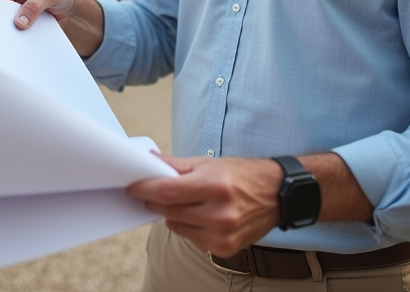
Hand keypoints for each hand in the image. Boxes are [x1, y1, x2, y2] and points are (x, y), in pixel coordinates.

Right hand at [0, 0, 104, 56]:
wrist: (71, 10)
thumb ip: (35, 6)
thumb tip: (19, 22)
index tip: (0, 21)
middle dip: (0, 18)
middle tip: (2, 32)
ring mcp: (15, 5)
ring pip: (2, 18)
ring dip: (6, 28)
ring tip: (10, 39)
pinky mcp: (18, 18)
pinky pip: (11, 27)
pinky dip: (13, 33)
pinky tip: (15, 41)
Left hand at [127, 155, 281, 256]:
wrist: (277, 195)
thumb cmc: (242, 175)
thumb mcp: (209, 163)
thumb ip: (176, 165)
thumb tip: (149, 161)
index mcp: (214, 187)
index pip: (167, 192)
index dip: (144, 189)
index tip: (132, 187)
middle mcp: (219, 214)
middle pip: (169, 211)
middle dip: (155, 201)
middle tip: (151, 192)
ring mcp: (222, 235)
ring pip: (176, 227)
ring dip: (172, 215)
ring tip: (186, 201)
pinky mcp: (225, 248)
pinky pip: (191, 239)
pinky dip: (188, 227)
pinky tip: (200, 215)